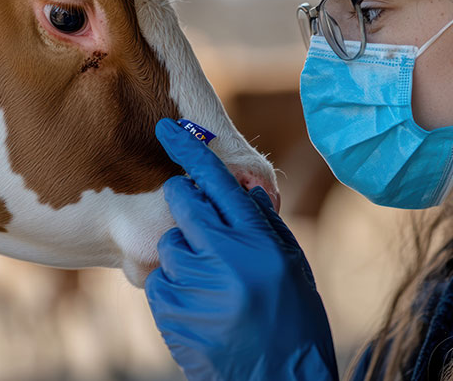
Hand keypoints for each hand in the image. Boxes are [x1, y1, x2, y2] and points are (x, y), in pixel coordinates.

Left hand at [145, 118, 338, 380]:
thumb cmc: (294, 323)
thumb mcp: (292, 268)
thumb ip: (267, 226)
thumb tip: (246, 188)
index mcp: (261, 242)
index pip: (220, 182)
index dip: (190, 150)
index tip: (167, 130)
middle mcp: (228, 259)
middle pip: (183, 203)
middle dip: (182, 199)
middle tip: (191, 212)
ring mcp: (197, 287)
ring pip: (168, 244)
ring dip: (182, 254)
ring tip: (209, 281)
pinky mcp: (174, 313)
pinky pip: (158, 281)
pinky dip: (172, 287)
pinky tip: (199, 305)